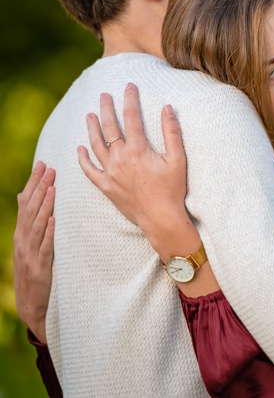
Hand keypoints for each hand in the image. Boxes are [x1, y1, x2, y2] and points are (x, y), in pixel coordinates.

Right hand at [13, 161, 55, 343]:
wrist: (32, 307)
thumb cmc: (33, 272)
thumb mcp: (29, 245)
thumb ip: (30, 221)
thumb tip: (27, 195)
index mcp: (22, 233)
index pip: (27, 202)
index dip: (34, 183)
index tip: (43, 163)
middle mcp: (23, 241)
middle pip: (31, 209)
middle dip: (40, 187)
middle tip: (50, 168)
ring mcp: (30, 254)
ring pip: (36, 225)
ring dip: (44, 205)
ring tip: (52, 187)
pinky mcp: (40, 268)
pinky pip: (45, 247)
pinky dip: (48, 233)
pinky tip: (53, 220)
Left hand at [77, 82, 197, 258]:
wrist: (160, 218)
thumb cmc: (172, 189)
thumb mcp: (177, 159)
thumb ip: (171, 132)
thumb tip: (168, 108)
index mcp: (137, 149)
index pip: (131, 116)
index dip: (130, 98)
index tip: (129, 86)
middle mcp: (120, 158)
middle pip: (109, 126)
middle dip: (106, 108)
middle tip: (104, 94)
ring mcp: (110, 173)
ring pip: (96, 145)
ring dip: (92, 128)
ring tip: (90, 115)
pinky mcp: (106, 186)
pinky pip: (89, 170)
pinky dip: (83, 158)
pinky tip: (80, 148)